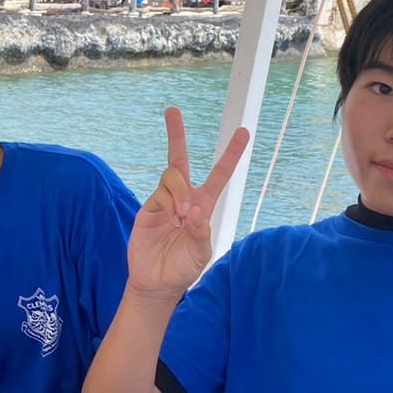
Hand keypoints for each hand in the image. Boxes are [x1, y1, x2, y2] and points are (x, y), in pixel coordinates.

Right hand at [128, 109, 249, 299]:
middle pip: (180, 158)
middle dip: (176, 134)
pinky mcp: (149, 208)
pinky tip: (173, 220)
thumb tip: (195, 211)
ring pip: (173, 176)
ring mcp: (164, 200)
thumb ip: (201, 234)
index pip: (219, 174)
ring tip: (181, 219)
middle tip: (172, 110)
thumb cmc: (183, 268)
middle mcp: (184, 197)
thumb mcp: (201, 255)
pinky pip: (161, 192)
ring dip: (181, 193)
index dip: (231, 154)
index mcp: (204, 205)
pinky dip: (171, 202)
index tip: (243, 131)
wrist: (157, 282)